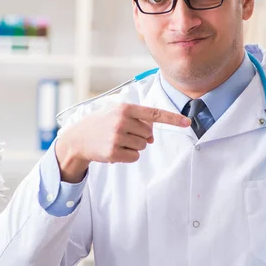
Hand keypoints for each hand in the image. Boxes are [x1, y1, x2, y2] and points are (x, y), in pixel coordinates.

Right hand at [55, 103, 190, 182]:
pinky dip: (127, 156)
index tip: (187, 122)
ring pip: (142, 146)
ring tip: (116, 141)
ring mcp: (117, 137)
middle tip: (121, 134)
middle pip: (148, 135)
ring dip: (132, 146)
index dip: (172, 119)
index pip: (154, 114)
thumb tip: (151, 138)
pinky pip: (134, 157)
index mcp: (125, 109)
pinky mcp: (113, 152)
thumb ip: (138, 121)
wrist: (77, 138)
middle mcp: (122, 121)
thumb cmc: (101, 124)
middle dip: (139, 136)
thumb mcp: (117, 115)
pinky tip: (114, 150)